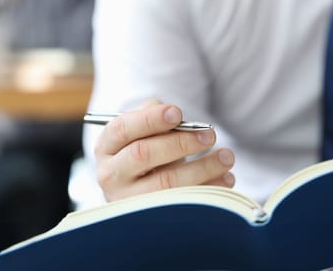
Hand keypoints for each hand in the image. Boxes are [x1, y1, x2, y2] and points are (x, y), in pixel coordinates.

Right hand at [94, 100, 235, 200]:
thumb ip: (153, 116)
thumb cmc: (145, 151)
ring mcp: (129, 201)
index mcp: (106, 148)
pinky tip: (226, 179)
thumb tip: (178, 120)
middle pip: (144, 154)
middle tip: (210, 134)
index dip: (150, 119)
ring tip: (226, 156)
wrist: (139, 191)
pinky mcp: (150, 220)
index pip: (123, 129)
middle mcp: (111, 176)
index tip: (178, 113)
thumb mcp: (142, 132)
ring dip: (202, 167)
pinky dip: (209, 190)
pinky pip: (183, 205)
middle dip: (181, 142)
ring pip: (166, 183)